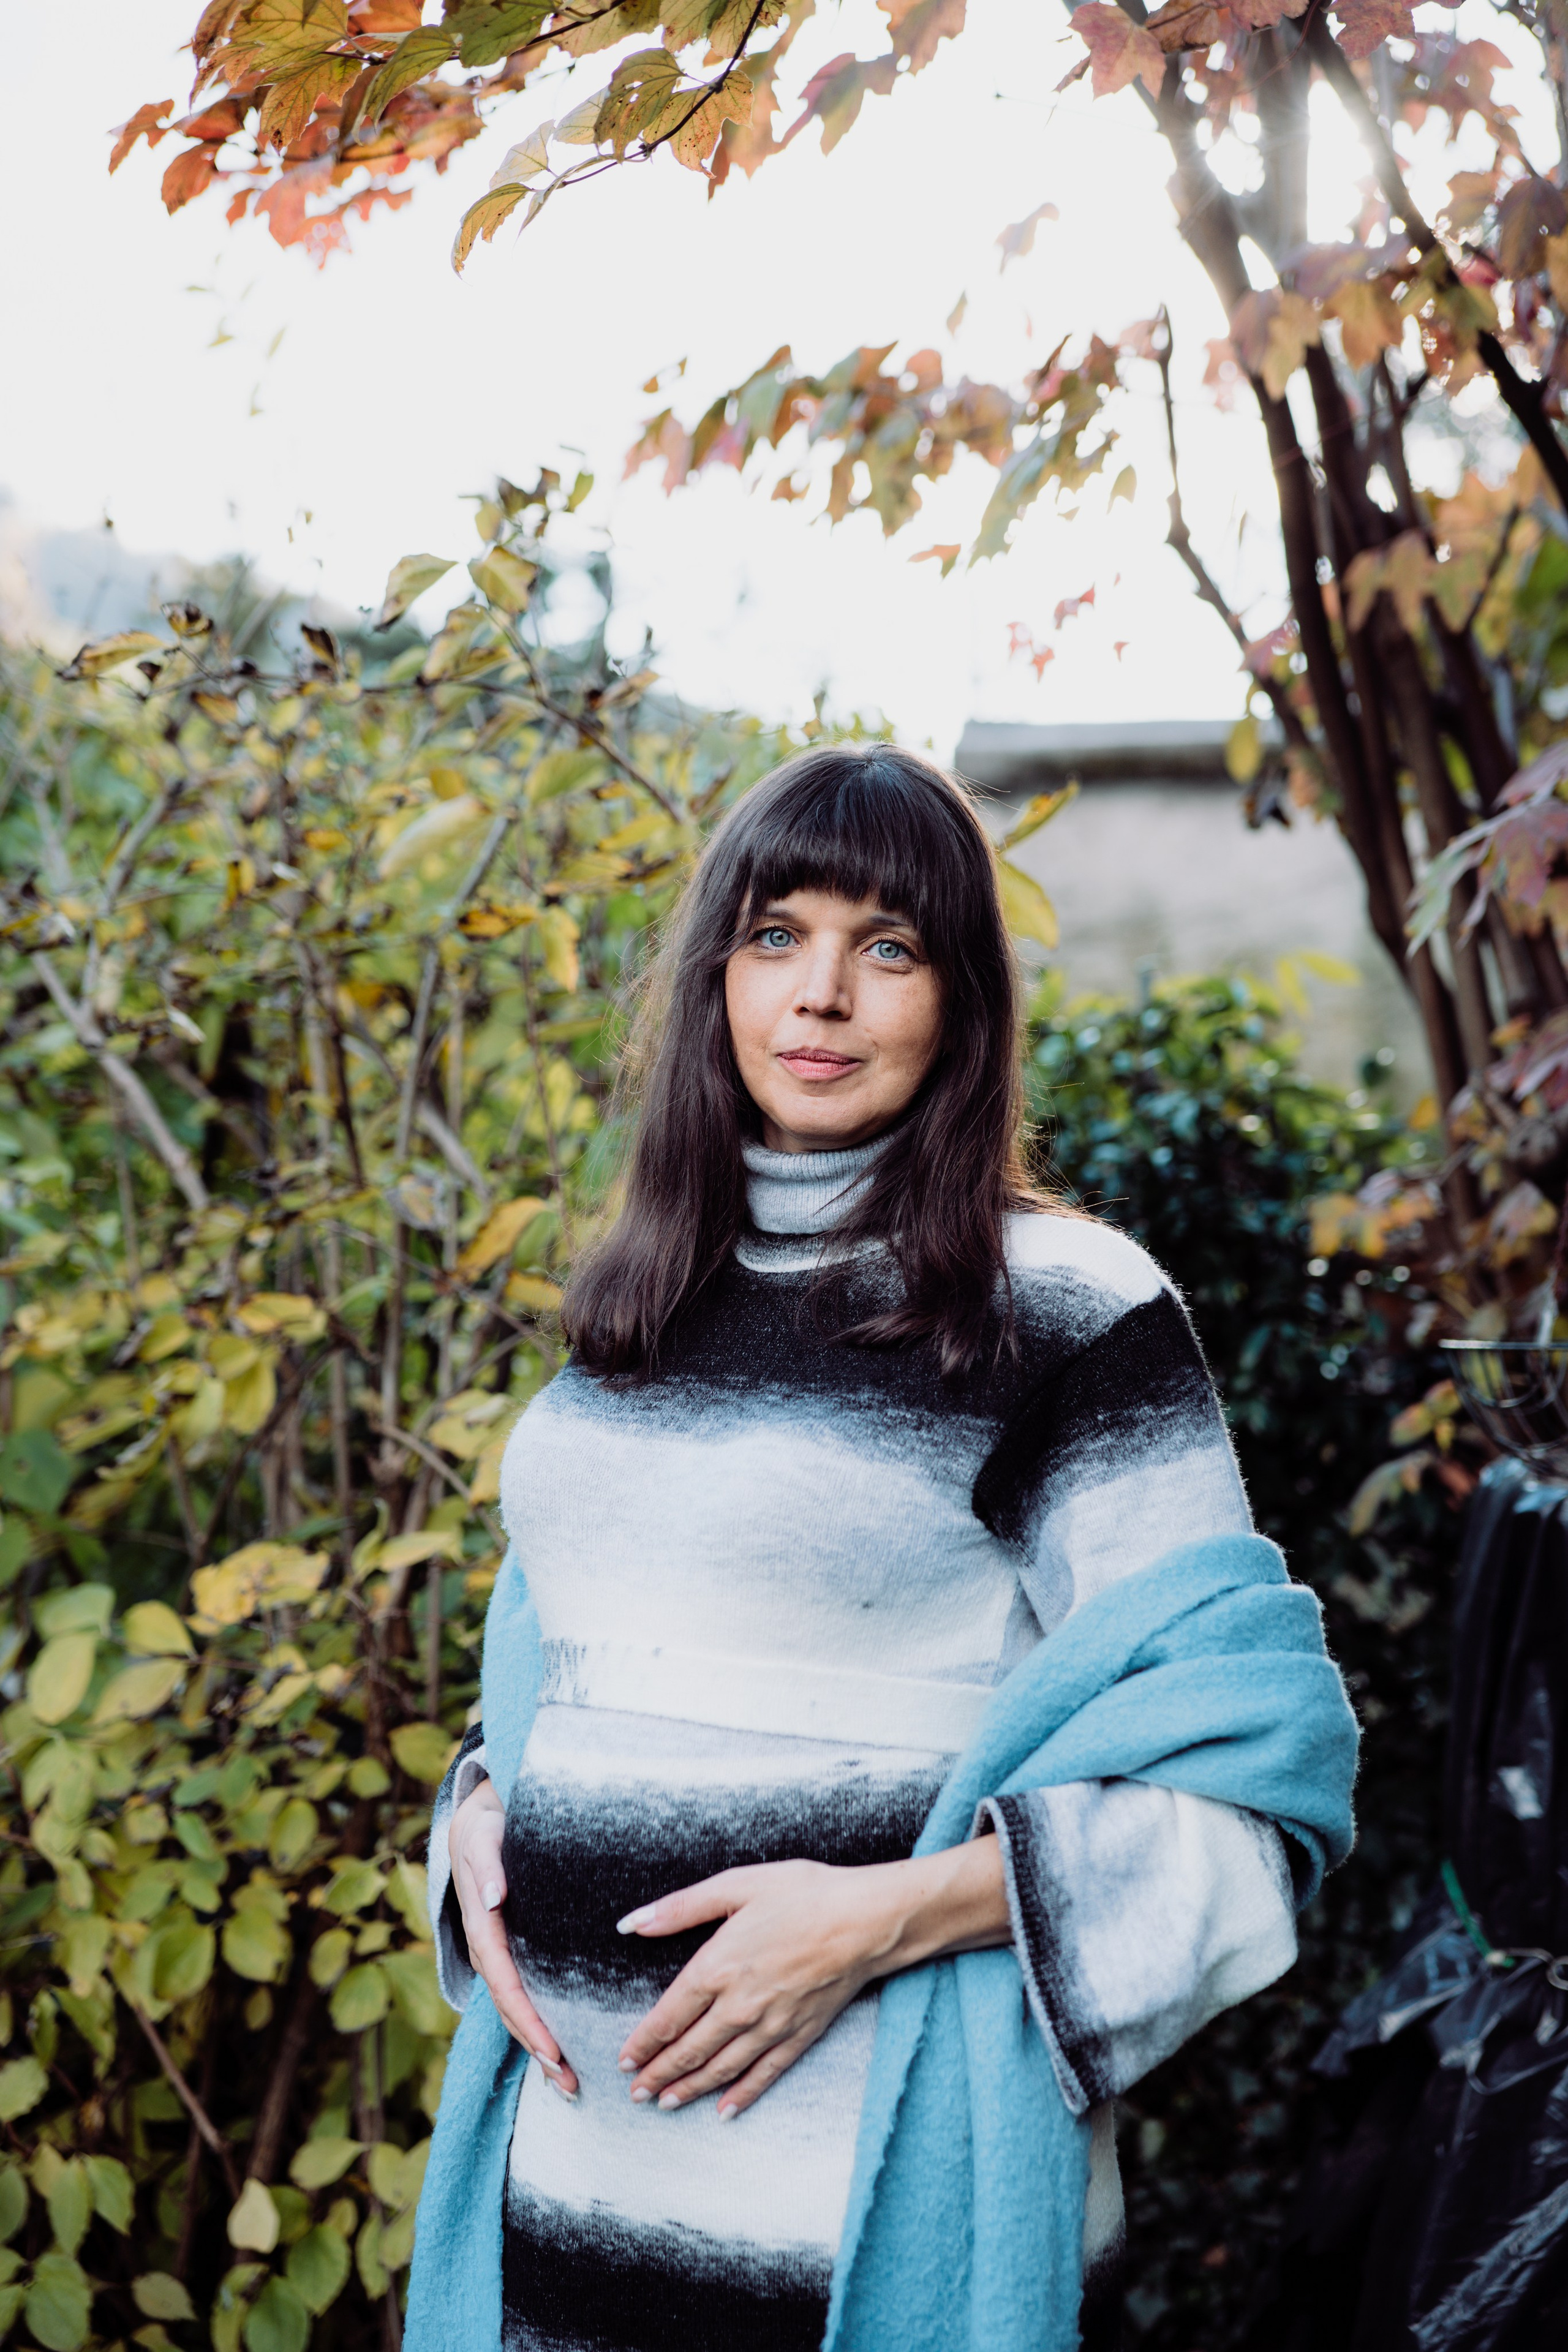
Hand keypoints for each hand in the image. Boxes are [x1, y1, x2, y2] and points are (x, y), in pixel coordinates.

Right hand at [448, 1779, 577, 2096]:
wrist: (478, 1822)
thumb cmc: (486, 1828)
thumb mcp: (483, 1838)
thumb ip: (488, 1866)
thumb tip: (494, 1897)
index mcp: (482, 1928)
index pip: (506, 1984)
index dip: (527, 2020)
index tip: (553, 2049)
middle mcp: (489, 1950)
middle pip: (511, 2010)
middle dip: (538, 2049)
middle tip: (570, 2084)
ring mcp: (499, 1956)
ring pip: (517, 2012)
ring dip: (540, 2049)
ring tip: (570, 2086)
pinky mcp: (513, 1955)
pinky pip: (524, 1997)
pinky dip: (540, 2029)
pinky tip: (563, 2055)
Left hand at [616, 1841, 1007, 2118]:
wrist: (866, 1920)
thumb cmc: (803, 1894)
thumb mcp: (736, 1885)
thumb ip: (680, 1907)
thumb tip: (631, 1923)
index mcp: (718, 1966)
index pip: (669, 2016)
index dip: (644, 2042)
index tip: (625, 2059)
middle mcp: (739, 2005)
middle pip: (689, 2050)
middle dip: (658, 2074)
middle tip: (636, 2093)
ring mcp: (771, 2026)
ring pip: (721, 2068)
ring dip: (689, 2089)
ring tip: (666, 2103)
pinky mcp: (800, 2036)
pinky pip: (763, 2074)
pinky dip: (741, 2095)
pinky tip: (725, 2110)